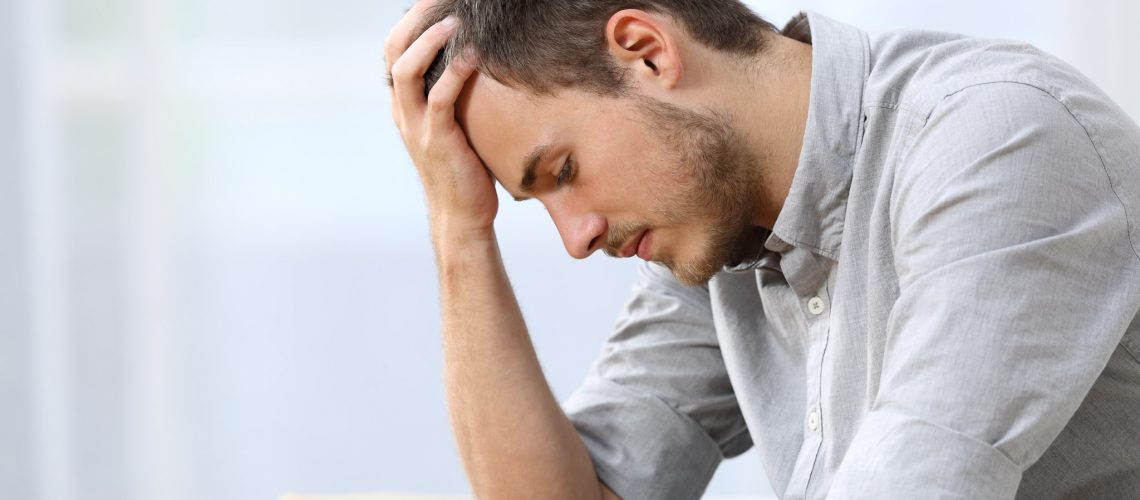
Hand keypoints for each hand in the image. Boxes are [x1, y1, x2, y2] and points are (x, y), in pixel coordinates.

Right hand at [386, 2, 497, 239]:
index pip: (395, 49)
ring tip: (456, 20)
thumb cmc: (466, 168)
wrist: (462, 214)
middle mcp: (403, 110)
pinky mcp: (437, 140)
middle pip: (393, 50)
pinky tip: (475, 56)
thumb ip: (455, 96)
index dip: (411, 20)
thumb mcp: (456, 124)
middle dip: (415, 19)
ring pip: (407, 70)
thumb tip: (478, 63)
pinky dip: (456, 73)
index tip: (435, 0)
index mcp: (404, 103)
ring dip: (430, 41)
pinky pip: (440, 99)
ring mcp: (417, 126)